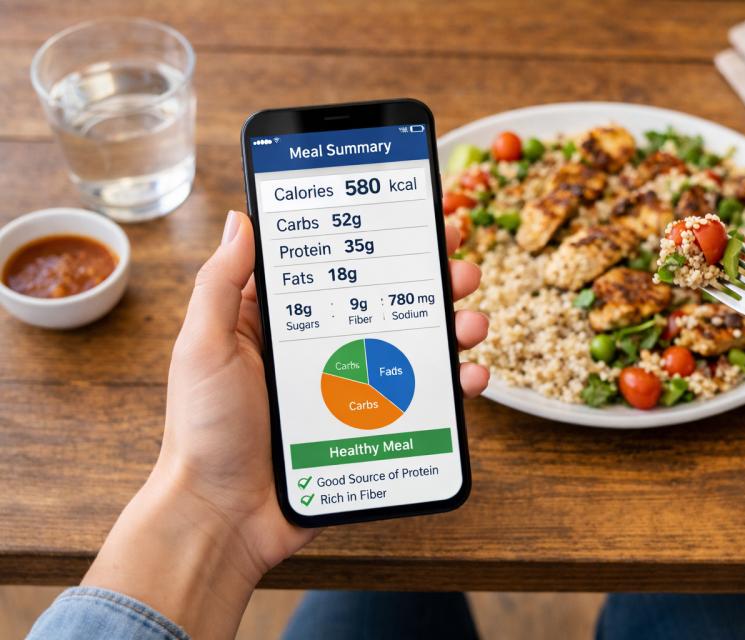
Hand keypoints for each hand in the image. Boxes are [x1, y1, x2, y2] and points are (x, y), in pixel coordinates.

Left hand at [82, 211, 489, 638]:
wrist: (223, 516)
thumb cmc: (203, 432)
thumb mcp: (204, 346)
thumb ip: (221, 283)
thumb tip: (243, 221)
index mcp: (283, 321)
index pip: (339, 267)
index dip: (378, 240)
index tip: (416, 216)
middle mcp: (323, 348)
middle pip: (388, 301)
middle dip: (431, 278)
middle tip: (460, 262)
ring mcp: (352, 387)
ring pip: (414, 346)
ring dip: (452, 327)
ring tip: (472, 321)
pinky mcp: (372, 426)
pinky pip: (421, 400)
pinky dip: (453, 386)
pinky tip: (470, 377)